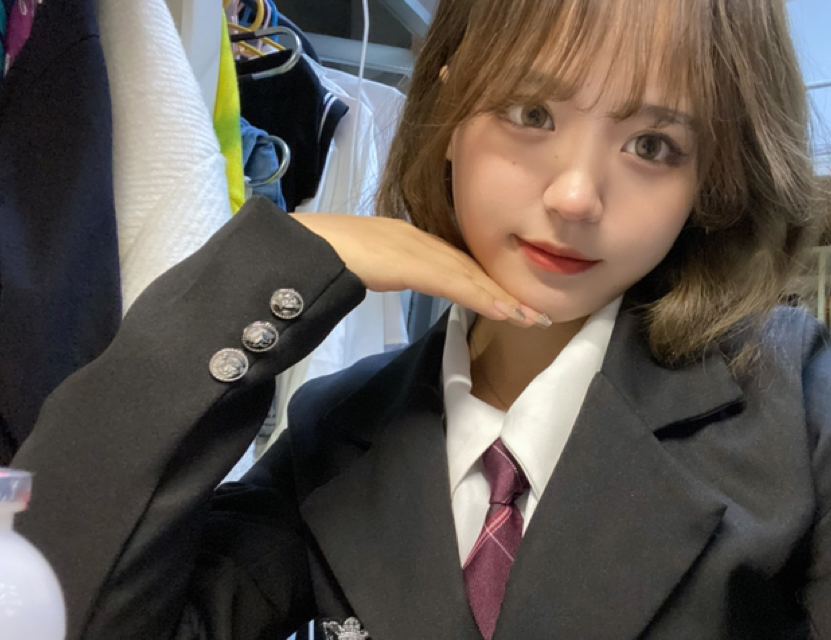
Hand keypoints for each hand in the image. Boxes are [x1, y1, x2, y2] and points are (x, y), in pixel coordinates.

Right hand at [291, 214, 549, 326]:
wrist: (294, 246)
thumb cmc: (316, 257)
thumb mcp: (360, 264)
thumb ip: (382, 270)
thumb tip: (394, 280)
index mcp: (403, 240)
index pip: (454, 263)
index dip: (485, 283)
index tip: (512, 301)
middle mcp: (413, 238)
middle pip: (467, 268)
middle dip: (503, 291)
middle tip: (536, 314)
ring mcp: (409, 246)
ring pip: (465, 274)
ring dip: (501, 297)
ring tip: (531, 317)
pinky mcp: (404, 260)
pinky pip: (450, 281)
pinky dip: (479, 296)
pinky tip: (503, 311)